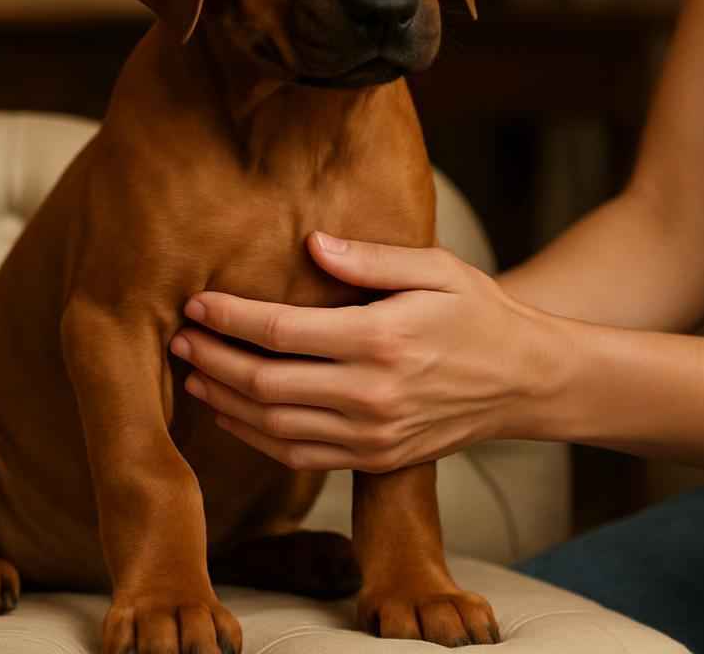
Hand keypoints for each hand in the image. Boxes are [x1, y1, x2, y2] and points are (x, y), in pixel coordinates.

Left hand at [169, 232, 564, 472]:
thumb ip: (371, 258)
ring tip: (192, 374)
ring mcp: (372, 436)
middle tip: (178, 339)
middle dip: (212, 361)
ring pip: (273, 428)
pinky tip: (231, 412)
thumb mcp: (436, 268)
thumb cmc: (478, 313)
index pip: (281, 334)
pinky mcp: (374, 459)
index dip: (229, 319)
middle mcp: (372, 396)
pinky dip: (254, 438)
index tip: (196, 302)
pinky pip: (298, 456)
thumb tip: (312, 243)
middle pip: (265, 385)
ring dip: (224, 402)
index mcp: (382, 341)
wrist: (526, 381)